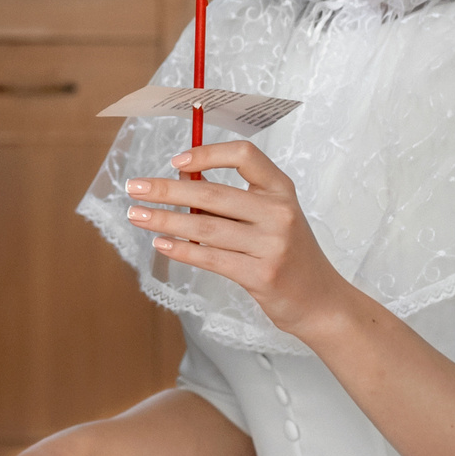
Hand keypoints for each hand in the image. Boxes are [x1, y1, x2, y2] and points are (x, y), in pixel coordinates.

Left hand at [126, 141, 355, 339]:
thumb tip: (178, 181)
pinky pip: (211, 258)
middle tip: (134, 187)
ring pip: (205, 228)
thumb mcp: (270, 216)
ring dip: (164, 220)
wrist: (320, 301)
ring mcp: (272, 245)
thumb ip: (231, 200)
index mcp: (281, 189)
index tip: (176, 160)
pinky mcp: (261, 275)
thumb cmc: (287, 252)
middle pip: (213, 194)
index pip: (245, 155)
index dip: (208, 154)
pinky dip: (181, 249)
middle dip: (166, 190)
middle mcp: (280, 213)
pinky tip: (161, 243)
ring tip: (137, 215)